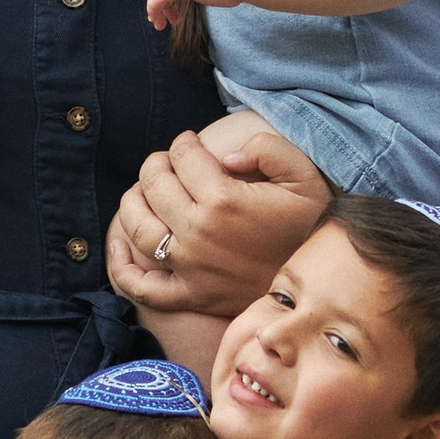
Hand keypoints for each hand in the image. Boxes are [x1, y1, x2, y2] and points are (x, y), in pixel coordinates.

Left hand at [105, 115, 328, 316]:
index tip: (191, 144)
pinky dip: (122, 266)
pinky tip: (118, 245)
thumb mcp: (304, 177)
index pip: (182, 156)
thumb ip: (268, 149)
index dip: (184, 142)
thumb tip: (225, 155)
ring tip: (146, 192)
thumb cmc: (311, 226)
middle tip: (169, 163)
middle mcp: (198, 233)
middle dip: (156, 164)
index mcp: (224, 200)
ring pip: (138, 226)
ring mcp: (189, 268)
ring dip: (133, 200)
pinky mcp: (189, 295)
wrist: (320, 284)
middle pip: (153, 185)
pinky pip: (140, 286)